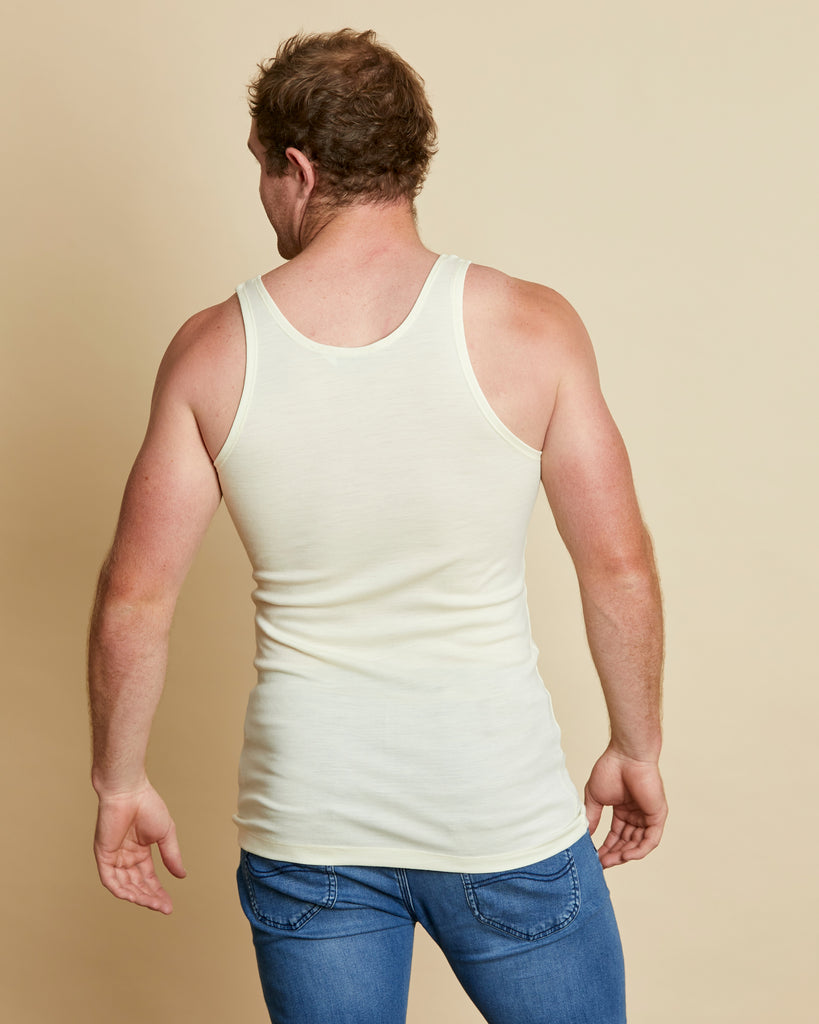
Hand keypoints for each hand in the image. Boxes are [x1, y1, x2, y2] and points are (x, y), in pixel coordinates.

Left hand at [93, 782, 185, 913]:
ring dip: (138, 896)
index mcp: (140, 852)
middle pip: (137, 885)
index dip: (158, 892)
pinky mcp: (103, 855)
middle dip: (150, 897)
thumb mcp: (165, 834)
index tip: (169, 905)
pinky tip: (134, 896)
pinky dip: (120, 889)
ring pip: (124, 885)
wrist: (130, 792)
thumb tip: (182, 876)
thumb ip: (171, 856)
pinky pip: (109, 879)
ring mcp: (113, 857)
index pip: (148, 878)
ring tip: (152, 903)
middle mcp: (126, 857)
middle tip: (163, 907)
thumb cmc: (148, 806)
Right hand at [584, 745, 666, 867]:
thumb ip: (592, 817)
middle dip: (614, 854)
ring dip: (624, 855)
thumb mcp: (596, 797)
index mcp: (624, 810)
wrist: (626, 756)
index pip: (616, 835)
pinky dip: (639, 850)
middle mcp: (637, 815)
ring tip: (609, 861)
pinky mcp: (657, 816)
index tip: (595, 858)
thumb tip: (585, 835)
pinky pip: (650, 840)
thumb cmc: (610, 770)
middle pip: (626, 842)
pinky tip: (626, 856)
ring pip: (638, 844)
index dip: (606, 847)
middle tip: (601, 864)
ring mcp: (648, 816)